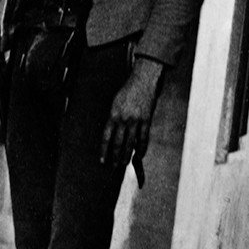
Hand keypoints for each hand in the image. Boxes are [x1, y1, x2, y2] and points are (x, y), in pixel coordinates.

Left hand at [100, 56, 162, 186]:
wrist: (143, 80)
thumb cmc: (127, 91)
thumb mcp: (115, 103)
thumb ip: (113, 118)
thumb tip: (112, 134)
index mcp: (113, 114)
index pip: (106, 137)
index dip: (104, 150)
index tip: (102, 161)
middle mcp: (123, 119)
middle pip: (118, 143)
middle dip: (115, 156)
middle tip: (113, 167)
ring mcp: (136, 120)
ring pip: (131, 143)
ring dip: (127, 155)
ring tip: (124, 164)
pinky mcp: (147, 120)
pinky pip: (144, 138)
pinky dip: (141, 148)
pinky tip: (139, 154)